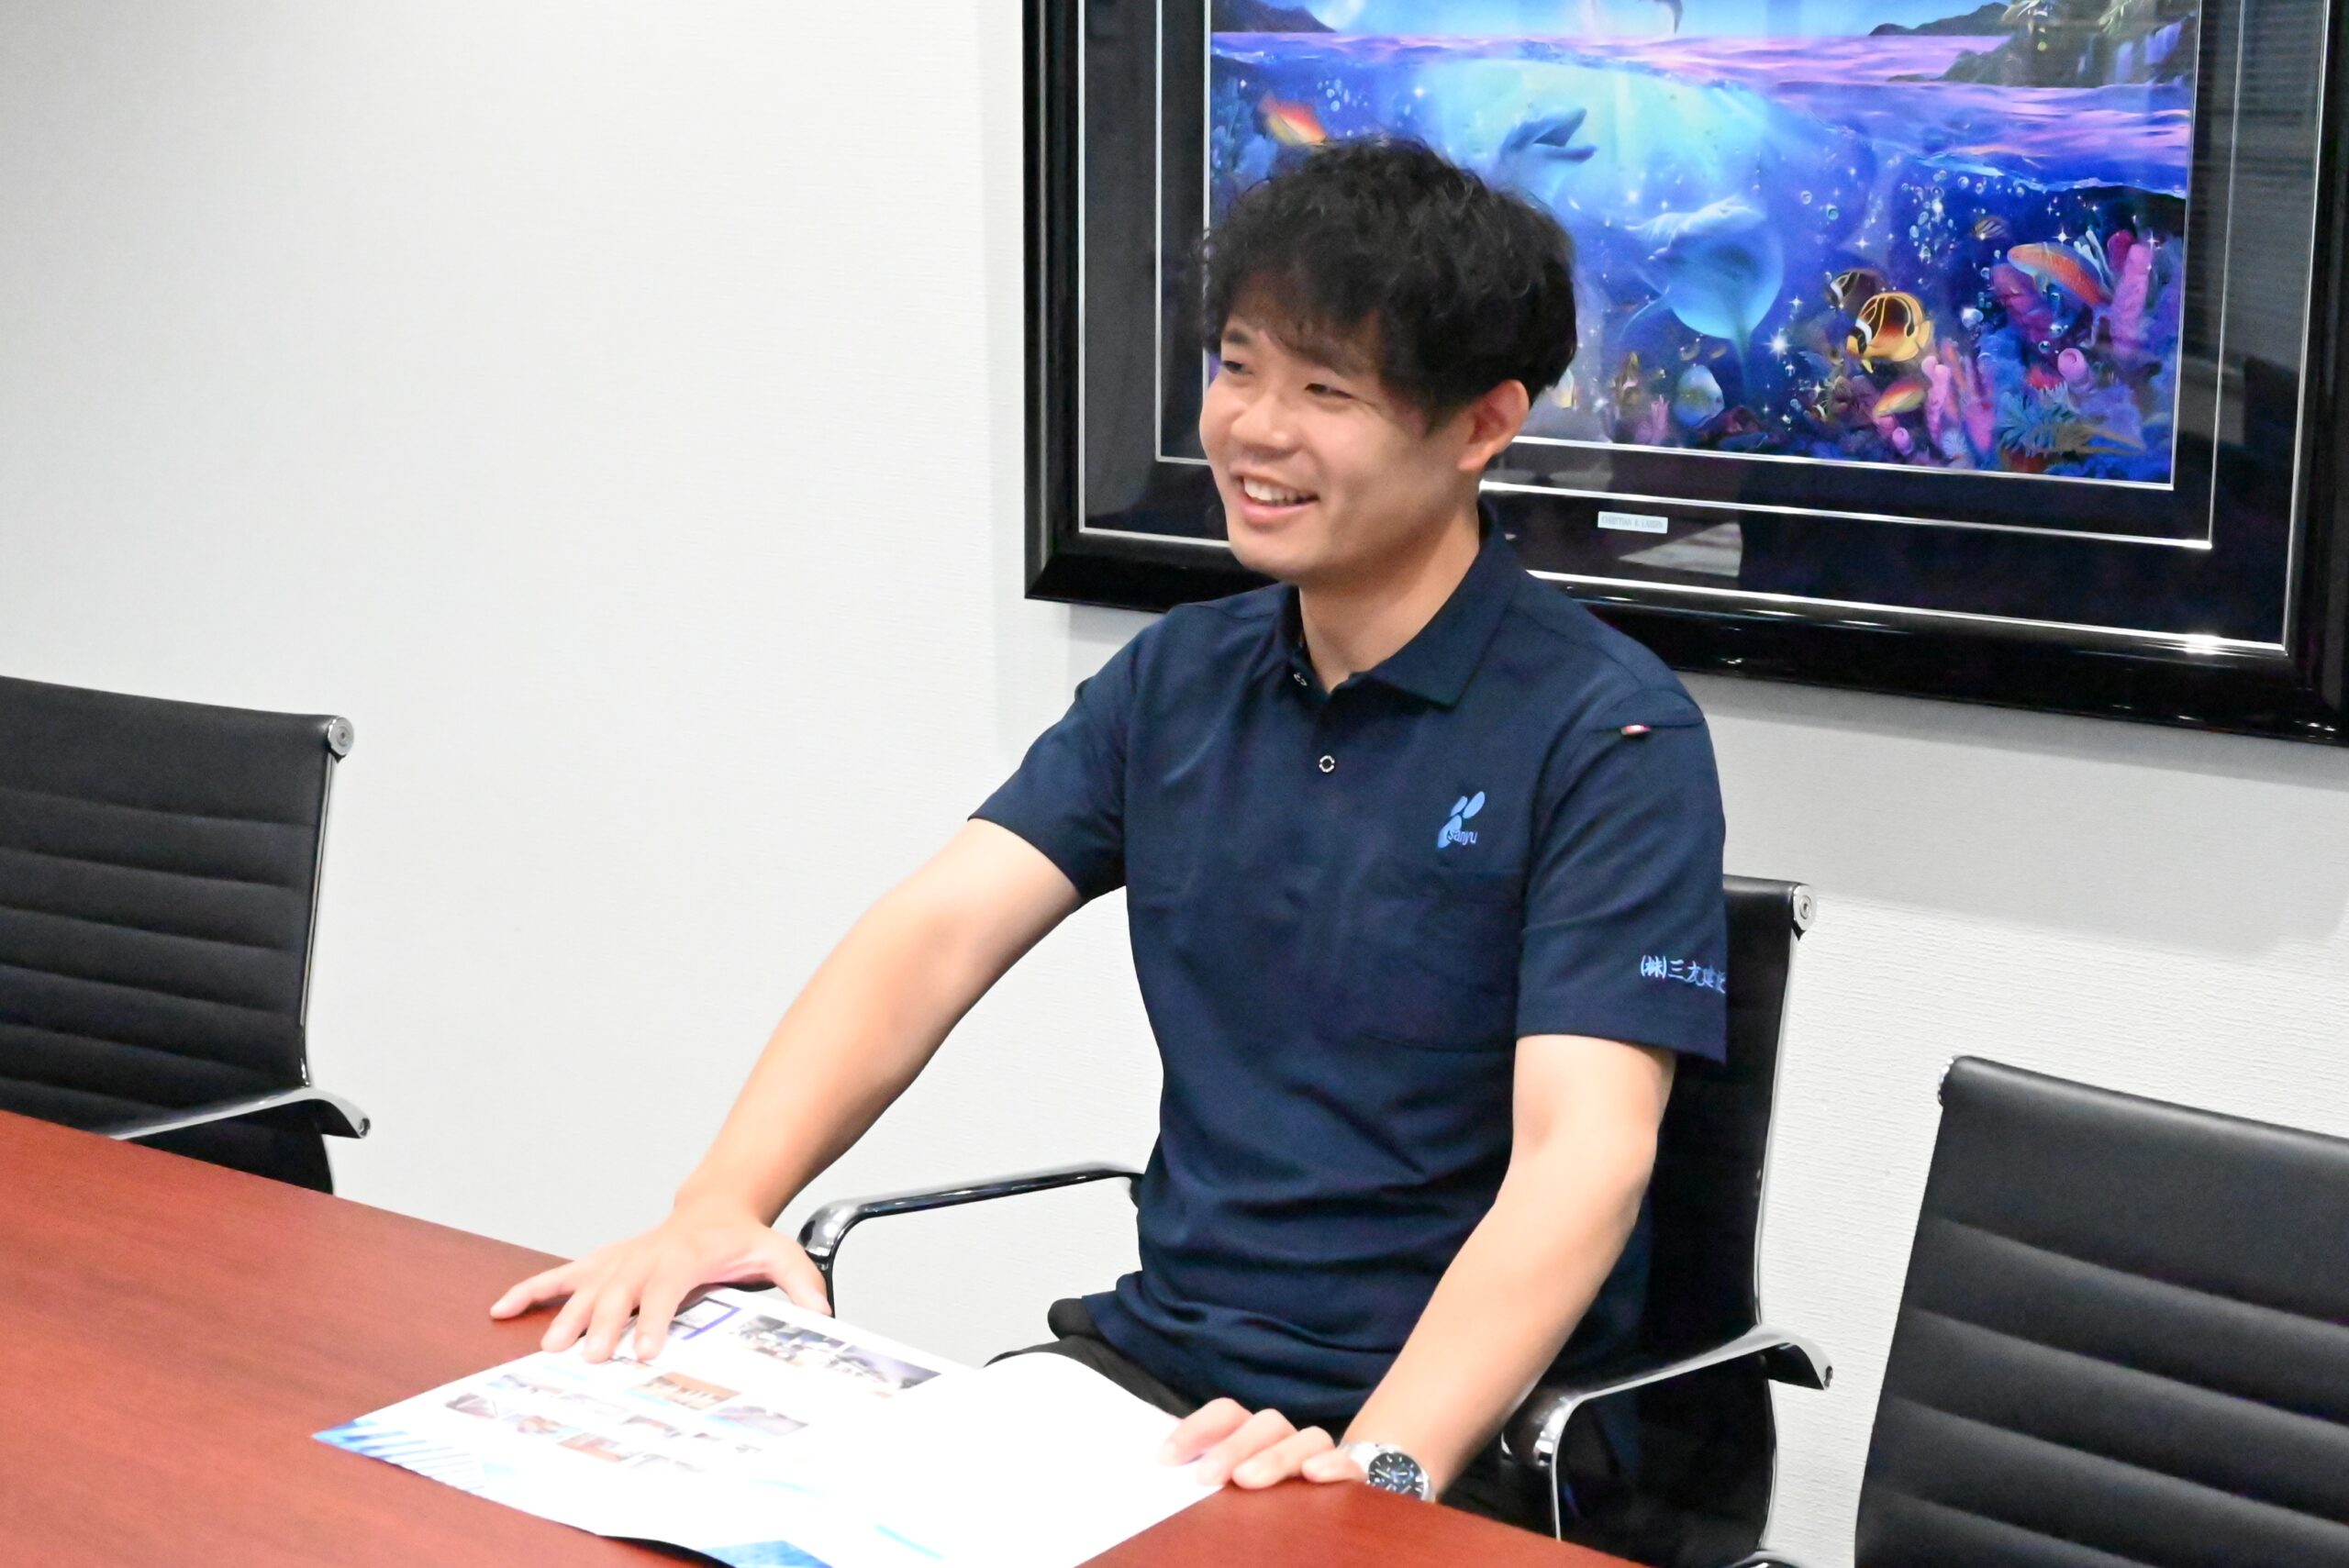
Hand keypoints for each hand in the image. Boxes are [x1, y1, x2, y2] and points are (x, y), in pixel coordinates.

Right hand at [487, 1199, 829, 1362]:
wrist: (715, 1206)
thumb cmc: (742, 1238)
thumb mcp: (778, 1253)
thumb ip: (800, 1282)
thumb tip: (821, 1314)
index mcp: (685, 1256)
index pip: (666, 1288)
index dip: (654, 1319)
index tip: (644, 1351)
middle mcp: (646, 1256)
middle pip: (620, 1291)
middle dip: (603, 1324)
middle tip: (588, 1358)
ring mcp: (621, 1259)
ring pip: (587, 1286)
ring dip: (565, 1315)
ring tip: (549, 1348)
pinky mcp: (603, 1262)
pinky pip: (561, 1275)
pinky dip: (531, 1290)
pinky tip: (501, 1308)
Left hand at [1158, 1398, 1366, 1489]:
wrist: (1315, 1519)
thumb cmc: (1255, 1504)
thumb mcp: (1222, 1490)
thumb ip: (1199, 1478)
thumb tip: (1154, 1476)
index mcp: (1249, 1434)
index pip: (1225, 1413)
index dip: (1195, 1429)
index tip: (1164, 1460)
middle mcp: (1283, 1438)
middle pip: (1264, 1422)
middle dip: (1233, 1447)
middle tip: (1205, 1479)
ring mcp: (1317, 1455)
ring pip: (1308, 1436)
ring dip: (1276, 1456)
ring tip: (1249, 1481)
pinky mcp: (1348, 1478)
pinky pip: (1347, 1463)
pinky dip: (1333, 1464)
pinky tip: (1313, 1476)